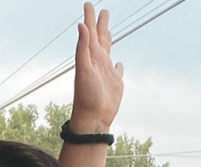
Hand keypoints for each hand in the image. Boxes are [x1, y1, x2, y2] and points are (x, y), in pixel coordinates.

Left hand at [70, 2, 123, 132]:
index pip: (90, 32)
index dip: (89, 17)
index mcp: (90, 57)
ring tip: (109, 30)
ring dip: (108, 39)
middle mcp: (98, 62)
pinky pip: (117, 70)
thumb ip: (82, 48)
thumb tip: (81, 25)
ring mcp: (106, 72)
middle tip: (101, 10)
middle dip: (100, 24)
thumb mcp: (84, 70)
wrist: (93, 120)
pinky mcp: (115, 83)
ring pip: (108, 51)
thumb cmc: (86, 97)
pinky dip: (118, 65)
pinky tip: (118, 63)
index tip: (88, 3)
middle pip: (99, 38)